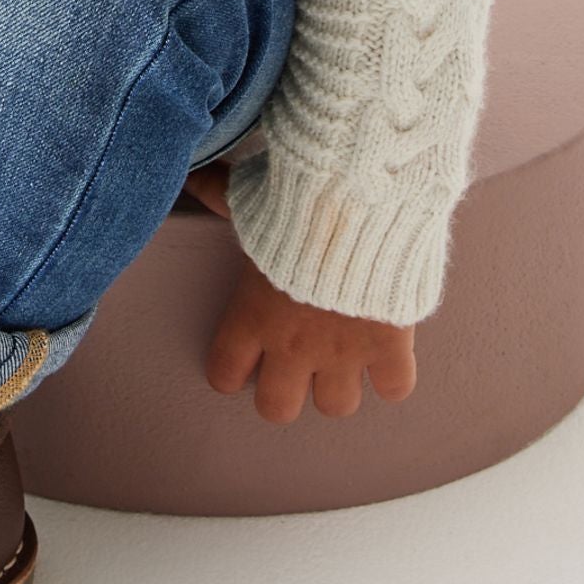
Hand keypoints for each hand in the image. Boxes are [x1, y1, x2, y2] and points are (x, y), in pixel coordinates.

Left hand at [182, 159, 416, 420]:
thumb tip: (190, 174)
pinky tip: (389, 347)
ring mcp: (344, 352)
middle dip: (285, 390)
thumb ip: (218, 194)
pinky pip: (393, 388)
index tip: (243, 356)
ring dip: (340, 383)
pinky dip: (393, 372)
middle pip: (277, 409)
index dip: (232, 369)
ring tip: (345, 356)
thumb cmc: (298, 197)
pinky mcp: (389, 346)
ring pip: (336, 406)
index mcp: (252, 315)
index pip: (225, 374)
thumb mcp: (250, 196)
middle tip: (295, 364)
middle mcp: (293, 345)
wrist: (361, 199)